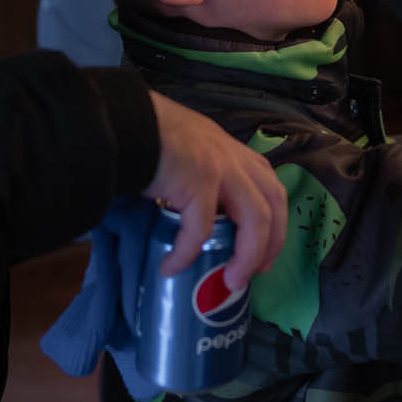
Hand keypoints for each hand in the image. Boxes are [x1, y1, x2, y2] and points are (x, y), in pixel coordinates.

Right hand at [144, 93, 288, 291]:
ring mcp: (221, 167)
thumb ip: (199, 176)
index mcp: (233, 152)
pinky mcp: (199, 180)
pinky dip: (187, 253)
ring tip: (229, 282)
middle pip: (273, 203)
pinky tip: (170, 267)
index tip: (265, 252)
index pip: (269, 186)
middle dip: (272, 242)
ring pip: (254, 218)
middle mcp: (234, 158)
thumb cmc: (148, 136)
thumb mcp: (188, 152)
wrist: (125, 120)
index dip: (275, 222)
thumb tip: (190, 216)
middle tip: (254, 272)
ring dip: (247, 255)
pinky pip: (200, 229)